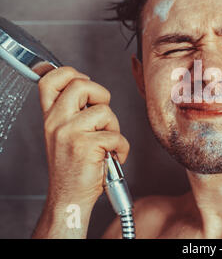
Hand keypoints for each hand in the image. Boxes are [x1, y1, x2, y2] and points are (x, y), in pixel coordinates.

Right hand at [38, 66, 129, 207]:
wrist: (69, 198)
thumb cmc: (73, 167)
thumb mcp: (63, 134)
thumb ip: (72, 112)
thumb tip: (92, 91)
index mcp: (50, 116)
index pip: (51, 79)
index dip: (71, 73)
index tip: (85, 85)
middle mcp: (56, 122)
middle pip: (81, 84)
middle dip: (101, 95)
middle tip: (102, 115)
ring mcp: (69, 133)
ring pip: (105, 111)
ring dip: (114, 127)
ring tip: (106, 143)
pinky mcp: (85, 146)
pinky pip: (116, 136)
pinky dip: (121, 148)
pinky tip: (112, 156)